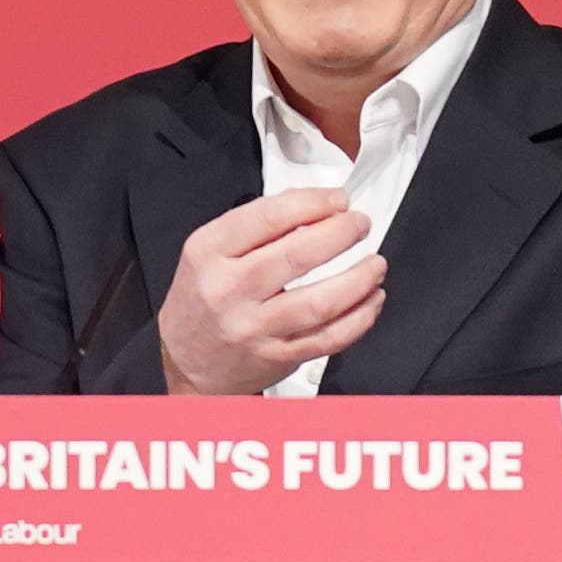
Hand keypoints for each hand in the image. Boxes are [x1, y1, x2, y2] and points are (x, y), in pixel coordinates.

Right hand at [157, 187, 387, 394]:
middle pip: (299, 255)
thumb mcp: (209, 251)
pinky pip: (329, 338)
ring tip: (375, 264)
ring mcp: (254, 328)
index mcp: (209, 253)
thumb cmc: (203, 299)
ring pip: (320, 302)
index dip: (313, 203)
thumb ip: (256, 226)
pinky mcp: (277, 357)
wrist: (186, 361)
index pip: (269, 217)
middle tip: (359, 224)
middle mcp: (229, 290)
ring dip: (359, 279)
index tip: (337, 200)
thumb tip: (316, 206)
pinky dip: (359, 317)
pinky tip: (370, 300)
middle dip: (341, 234)